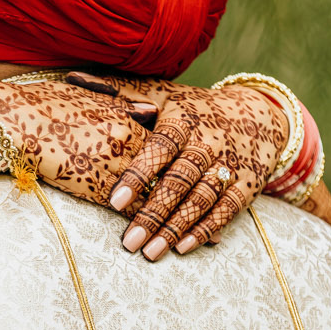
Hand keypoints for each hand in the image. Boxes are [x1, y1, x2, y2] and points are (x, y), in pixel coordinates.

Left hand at [106, 80, 287, 257]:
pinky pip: (228, 209)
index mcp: (184, 119)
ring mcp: (230, 164)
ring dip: (176, 227)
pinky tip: (183, 247)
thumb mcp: (163, 93)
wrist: (258, 113)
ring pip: (202, 198)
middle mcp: (209, 142)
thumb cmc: (195, 107)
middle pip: (180, 179)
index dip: (140, 174)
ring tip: (150, 252)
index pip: (161, 147)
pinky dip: (206, 229)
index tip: (116, 201)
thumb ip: (120, 92)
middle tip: (129, 242)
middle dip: (154, 212)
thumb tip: (71, 77)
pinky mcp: (248, 184)